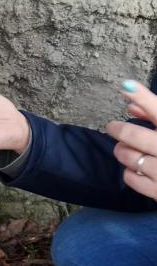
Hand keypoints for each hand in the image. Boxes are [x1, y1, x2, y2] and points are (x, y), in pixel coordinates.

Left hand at [106, 80, 156, 200]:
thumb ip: (153, 115)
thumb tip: (130, 105)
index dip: (143, 97)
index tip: (126, 86)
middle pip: (136, 136)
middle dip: (119, 130)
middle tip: (112, 127)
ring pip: (130, 157)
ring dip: (122, 151)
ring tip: (122, 149)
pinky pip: (132, 178)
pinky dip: (129, 172)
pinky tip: (135, 168)